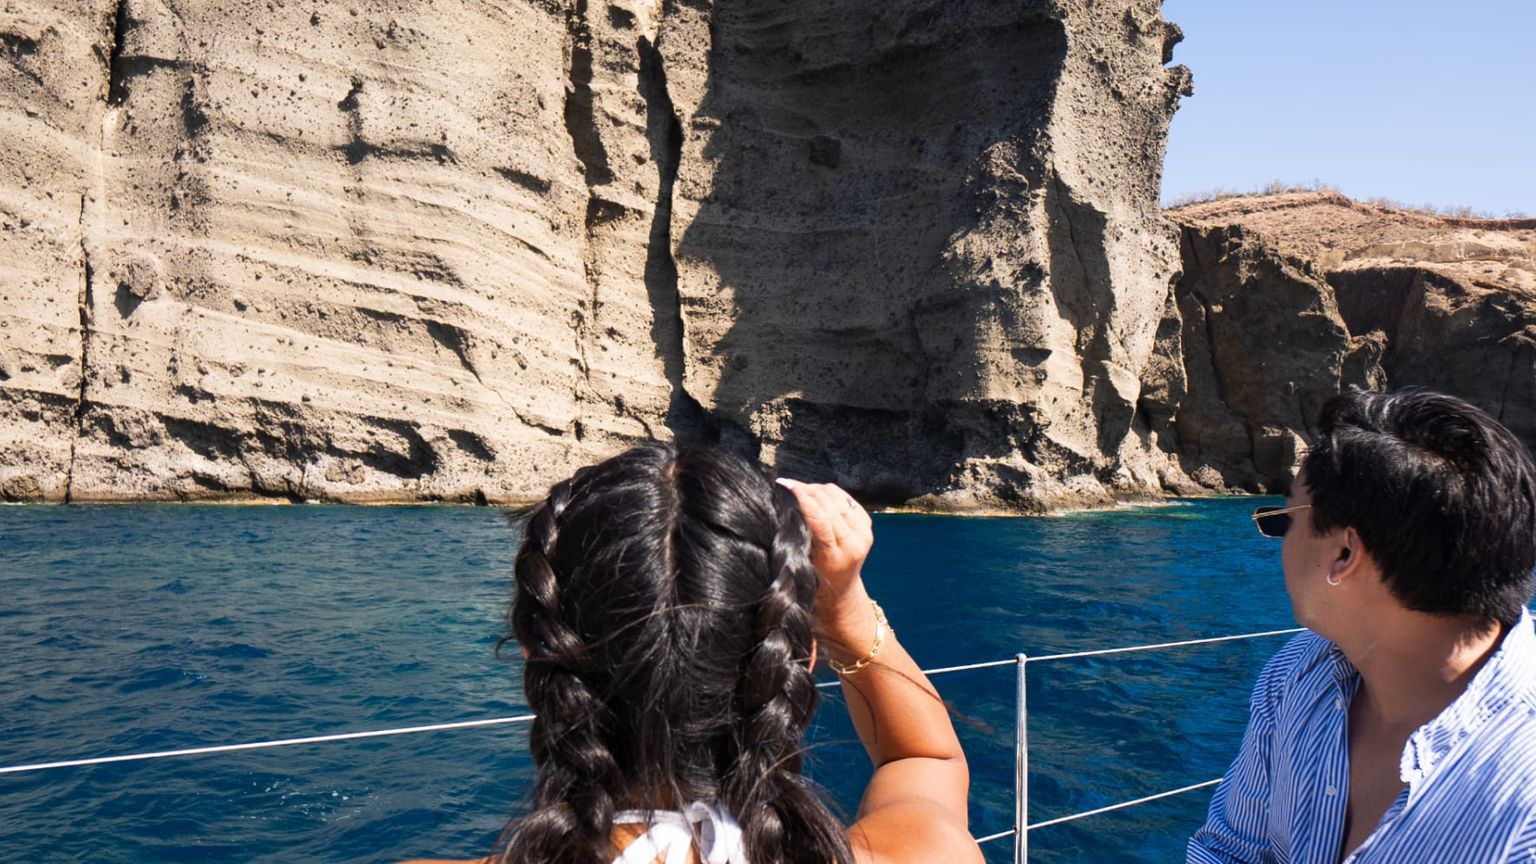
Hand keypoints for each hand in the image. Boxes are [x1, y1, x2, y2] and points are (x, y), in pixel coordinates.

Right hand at [775, 478, 874, 641]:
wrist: (841, 592)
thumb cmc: (813, 582)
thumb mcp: (801, 563)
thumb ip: (798, 537)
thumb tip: (785, 505)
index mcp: (836, 557)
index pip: (820, 519)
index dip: (801, 498)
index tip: (783, 486)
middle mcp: (855, 543)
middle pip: (828, 503)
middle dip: (805, 490)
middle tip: (784, 484)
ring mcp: (864, 532)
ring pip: (836, 496)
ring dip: (815, 489)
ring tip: (796, 489)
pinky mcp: (867, 523)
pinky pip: (844, 497)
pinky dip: (827, 492)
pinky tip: (813, 495)